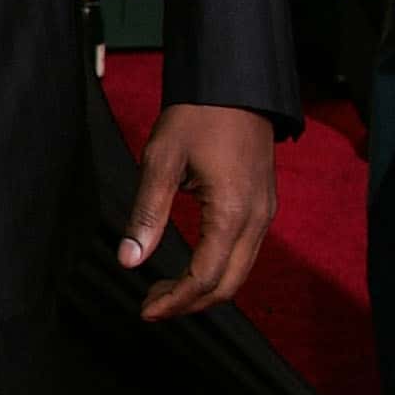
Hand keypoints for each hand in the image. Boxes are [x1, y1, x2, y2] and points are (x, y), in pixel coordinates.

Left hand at [119, 102, 276, 321]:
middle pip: (228, 285)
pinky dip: (218, 270)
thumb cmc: (197, 116)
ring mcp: (265, 214)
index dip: (175, 301)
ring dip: (203, 289)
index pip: (204, 278)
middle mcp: (257, 220)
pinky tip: (189, 266)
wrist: (235, 84)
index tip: (145, 310)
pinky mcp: (264, 206)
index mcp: (232, 212)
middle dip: (189, 304)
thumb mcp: (161, 161)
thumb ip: (147, 214)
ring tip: (163, 289)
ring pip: (239, 273)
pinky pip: (245, 253)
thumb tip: (129, 260)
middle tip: (151, 305)